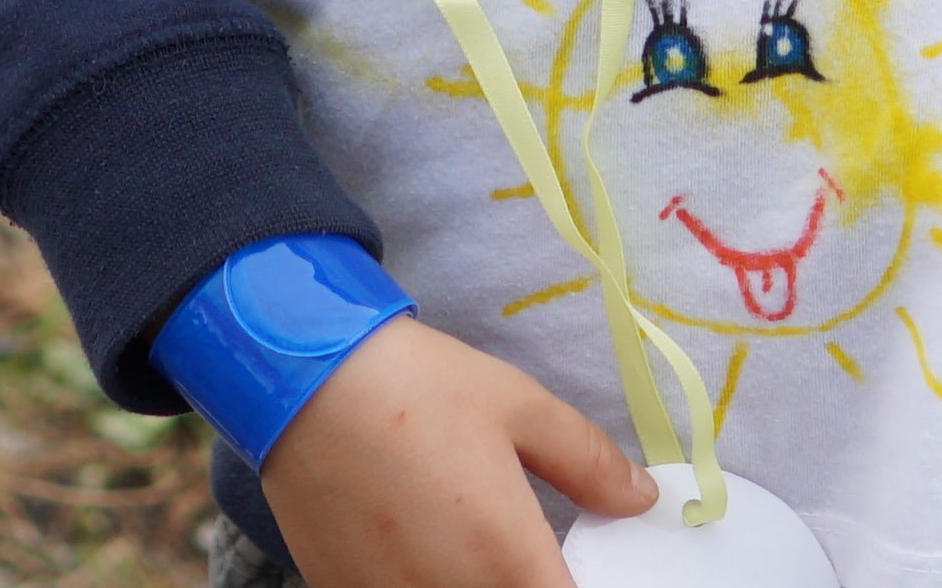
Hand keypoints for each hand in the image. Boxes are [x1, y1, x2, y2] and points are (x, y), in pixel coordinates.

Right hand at [257, 321, 649, 587]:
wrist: (300, 376)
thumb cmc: (417, 385)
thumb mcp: (518, 406)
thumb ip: (589, 462)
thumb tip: (640, 498)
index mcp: (509, 562)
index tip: (575, 565)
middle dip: (523, 582)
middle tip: (522, 550)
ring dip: (474, 585)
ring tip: (465, 541)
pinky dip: (421, 583)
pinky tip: (415, 544)